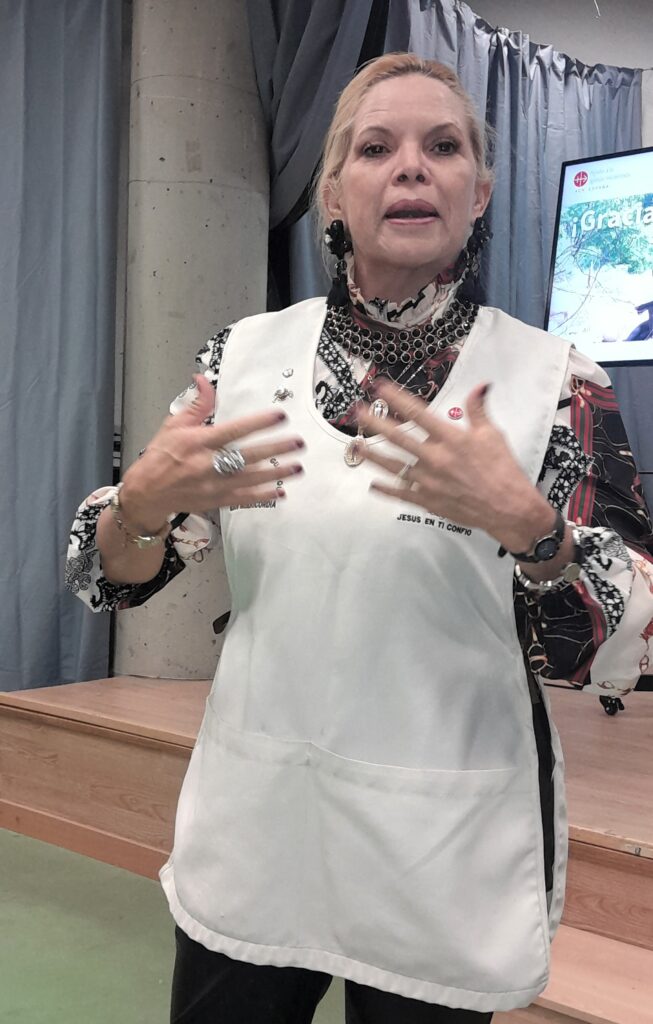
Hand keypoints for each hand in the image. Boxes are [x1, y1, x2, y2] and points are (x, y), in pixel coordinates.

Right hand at [119, 375, 304, 531]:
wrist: (147, 492)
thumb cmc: (160, 457)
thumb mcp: (174, 425)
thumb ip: (196, 404)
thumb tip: (204, 380)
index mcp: (199, 442)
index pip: (234, 430)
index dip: (258, 423)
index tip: (279, 417)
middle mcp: (208, 464)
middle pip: (248, 455)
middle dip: (275, 449)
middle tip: (297, 443)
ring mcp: (214, 485)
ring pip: (251, 478)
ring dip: (276, 473)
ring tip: (297, 466)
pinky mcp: (216, 500)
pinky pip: (244, 498)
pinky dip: (263, 496)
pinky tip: (281, 491)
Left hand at [357, 380, 554, 551]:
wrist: (508, 509)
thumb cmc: (503, 470)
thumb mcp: (493, 435)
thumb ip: (478, 409)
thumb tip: (480, 385)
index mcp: (451, 439)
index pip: (417, 413)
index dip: (396, 398)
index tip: (379, 387)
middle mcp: (435, 458)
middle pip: (398, 437)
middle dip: (375, 423)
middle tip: (357, 412)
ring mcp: (428, 481)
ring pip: (392, 466)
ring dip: (372, 455)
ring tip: (356, 445)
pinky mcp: (428, 501)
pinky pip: (401, 493)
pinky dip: (386, 489)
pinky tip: (373, 485)